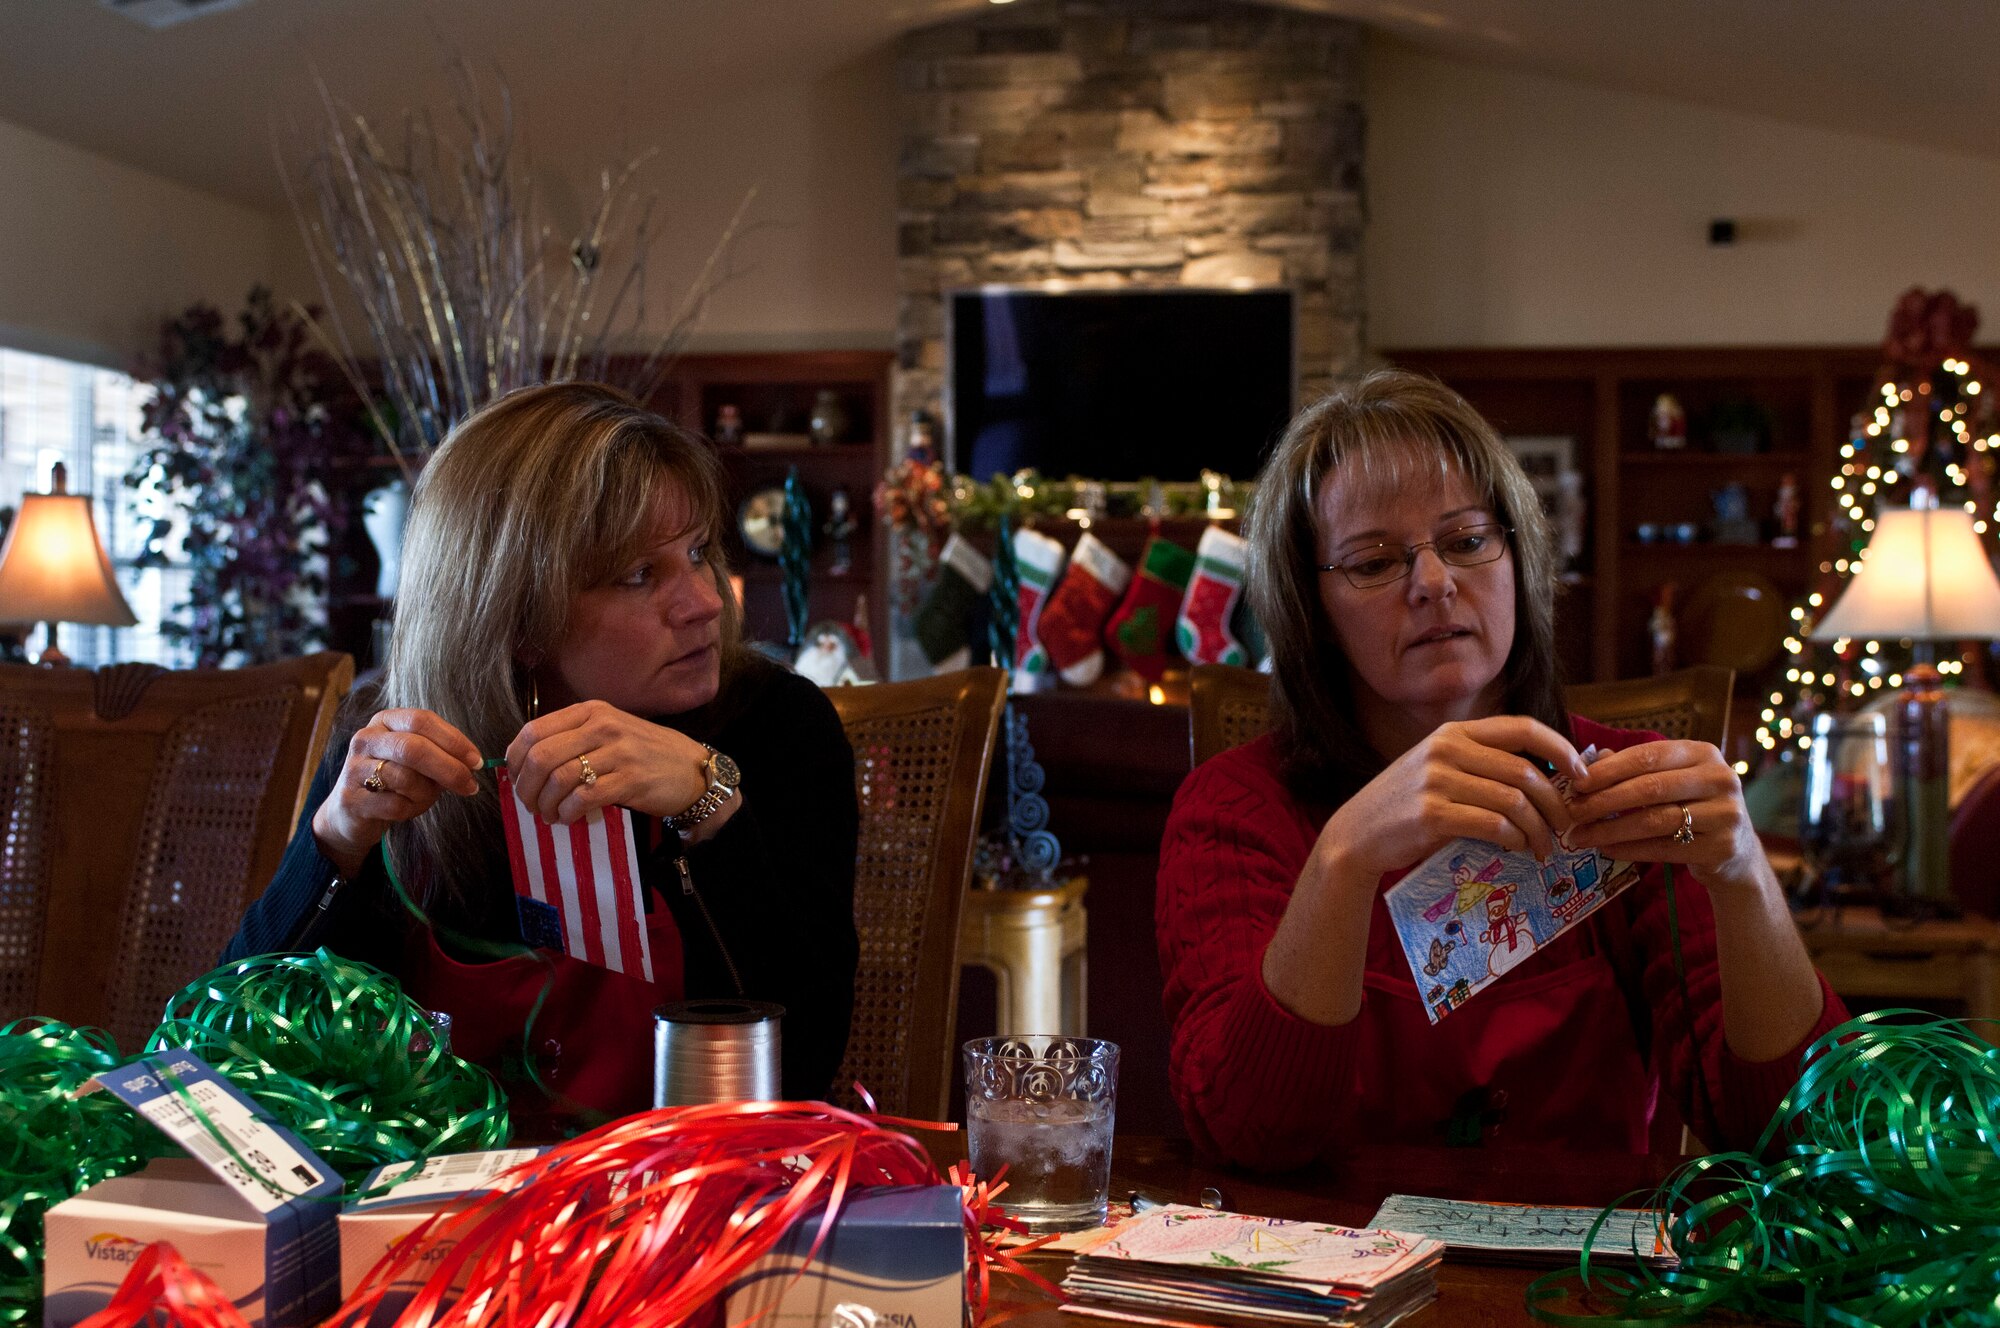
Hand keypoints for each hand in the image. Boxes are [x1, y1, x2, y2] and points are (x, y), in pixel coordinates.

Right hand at [312, 709, 482, 875]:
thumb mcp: (415, 759)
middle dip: (448, 768)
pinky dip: (411, 809)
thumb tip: (472, 763)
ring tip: (427, 797)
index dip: (453, 740)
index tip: (476, 761)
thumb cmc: (393, 780)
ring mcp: (355, 768)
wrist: (351, 811)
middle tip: (469, 785)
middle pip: (413, 748)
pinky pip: (394, 805)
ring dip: (427, 793)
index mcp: (386, 721)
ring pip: (404, 778)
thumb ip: (440, 754)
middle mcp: (367, 739)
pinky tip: (409, 808)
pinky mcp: (352, 798)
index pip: (422, 720)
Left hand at [504, 700, 713, 826]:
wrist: (692, 769)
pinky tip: (568, 818)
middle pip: (541, 756)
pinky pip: (584, 798)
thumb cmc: (645, 753)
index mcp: (591, 711)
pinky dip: (568, 813)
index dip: (514, 760)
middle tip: (529, 804)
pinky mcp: (631, 780)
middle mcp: (603, 726)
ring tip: (548, 814)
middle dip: (525, 787)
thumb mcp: (609, 731)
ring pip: (560, 779)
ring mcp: (619, 752)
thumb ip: (572, 738)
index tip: (516, 779)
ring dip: (546, 804)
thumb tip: (525, 763)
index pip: (534, 731)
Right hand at [1315, 715, 1586, 884]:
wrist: (1355, 835)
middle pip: (1525, 772)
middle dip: (1556, 804)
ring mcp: (1437, 780)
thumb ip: (1481, 764)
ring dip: (1539, 830)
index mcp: (1454, 732)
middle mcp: (1446, 749)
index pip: (1522, 728)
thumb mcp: (1439, 768)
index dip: (1561, 748)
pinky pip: (1493, 825)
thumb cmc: (1405, 805)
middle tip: (1565, 827)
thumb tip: (1546, 776)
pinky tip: (1517, 848)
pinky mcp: (1432, 814)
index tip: (1582, 774)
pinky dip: (1515, 839)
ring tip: (1544, 848)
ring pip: (1514, 802)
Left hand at [1564, 740, 1767, 896]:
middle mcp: (1720, 779)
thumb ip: (1635, 768)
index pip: (1648, 756)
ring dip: (1610, 829)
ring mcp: (1726, 814)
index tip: (1576, 783)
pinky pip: (1664, 848)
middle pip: (1649, 788)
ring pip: (1654, 820)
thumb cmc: (1693, 808)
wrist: (1736, 852)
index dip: (1608, 769)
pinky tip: (1605, 850)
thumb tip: (1590, 761)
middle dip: (1604, 800)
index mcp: (1703, 753)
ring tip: (1580, 836)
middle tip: (1572, 812)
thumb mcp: (1671, 780)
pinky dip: (1629, 849)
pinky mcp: (1722, 847)